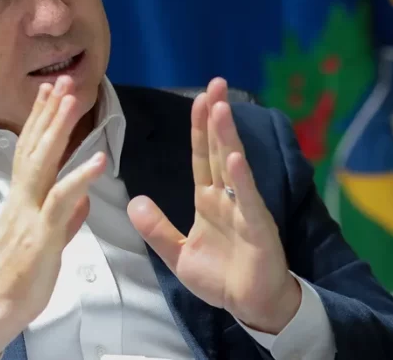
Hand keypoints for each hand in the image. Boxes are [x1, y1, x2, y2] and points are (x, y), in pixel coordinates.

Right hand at [0, 76, 105, 357]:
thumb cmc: (21, 276)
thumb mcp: (47, 240)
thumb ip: (66, 217)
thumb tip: (83, 200)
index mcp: (23, 198)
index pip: (31, 150)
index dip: (41, 120)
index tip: (49, 93)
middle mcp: (22, 198)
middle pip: (34, 146)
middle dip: (48, 112)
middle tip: (61, 80)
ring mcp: (30, 213)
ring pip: (42, 163)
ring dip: (57, 129)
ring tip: (72, 101)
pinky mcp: (41, 233)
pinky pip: (60, 200)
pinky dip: (79, 177)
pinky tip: (97, 159)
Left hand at [128, 77, 300, 333]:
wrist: (251, 306)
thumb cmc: (220, 278)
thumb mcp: (177, 254)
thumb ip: (157, 229)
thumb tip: (135, 201)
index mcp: (208, 200)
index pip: (201, 156)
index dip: (199, 128)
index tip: (199, 99)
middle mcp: (227, 197)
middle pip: (217, 150)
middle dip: (216, 117)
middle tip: (216, 84)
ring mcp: (244, 209)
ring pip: (233, 166)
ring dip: (225, 137)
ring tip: (220, 107)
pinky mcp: (258, 227)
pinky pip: (248, 199)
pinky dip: (241, 178)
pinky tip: (233, 157)